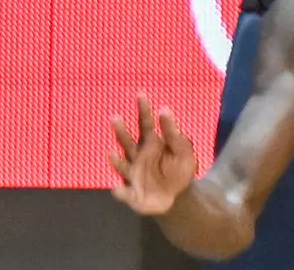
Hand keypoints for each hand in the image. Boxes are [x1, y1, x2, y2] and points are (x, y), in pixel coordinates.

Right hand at [110, 94, 197, 214]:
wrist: (178, 198)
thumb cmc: (180, 171)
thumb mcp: (182, 151)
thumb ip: (173, 134)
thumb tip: (164, 109)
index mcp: (152, 144)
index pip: (146, 124)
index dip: (144, 109)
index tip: (140, 93)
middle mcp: (139, 156)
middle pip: (128, 141)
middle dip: (121, 131)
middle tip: (115, 117)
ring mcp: (133, 174)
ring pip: (122, 165)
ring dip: (116, 160)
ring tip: (111, 153)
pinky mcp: (132, 193)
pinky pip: (123, 192)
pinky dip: (120, 191)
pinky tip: (117, 189)